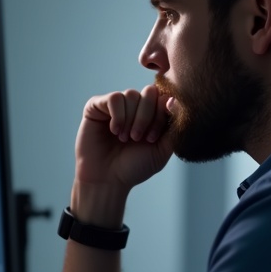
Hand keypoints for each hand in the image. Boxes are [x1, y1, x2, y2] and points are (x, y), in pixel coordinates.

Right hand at [75, 84, 175, 201]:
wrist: (107, 180)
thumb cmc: (134, 167)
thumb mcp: (162, 150)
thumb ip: (173, 126)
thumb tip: (174, 99)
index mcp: (151, 114)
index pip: (163, 97)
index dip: (161, 114)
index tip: (152, 138)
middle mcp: (134, 106)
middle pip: (149, 91)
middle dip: (146, 116)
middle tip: (137, 138)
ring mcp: (116, 105)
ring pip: (131, 94)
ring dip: (130, 120)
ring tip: (124, 139)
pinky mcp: (97, 106)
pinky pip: (115, 98)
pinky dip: (118, 116)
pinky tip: (114, 131)